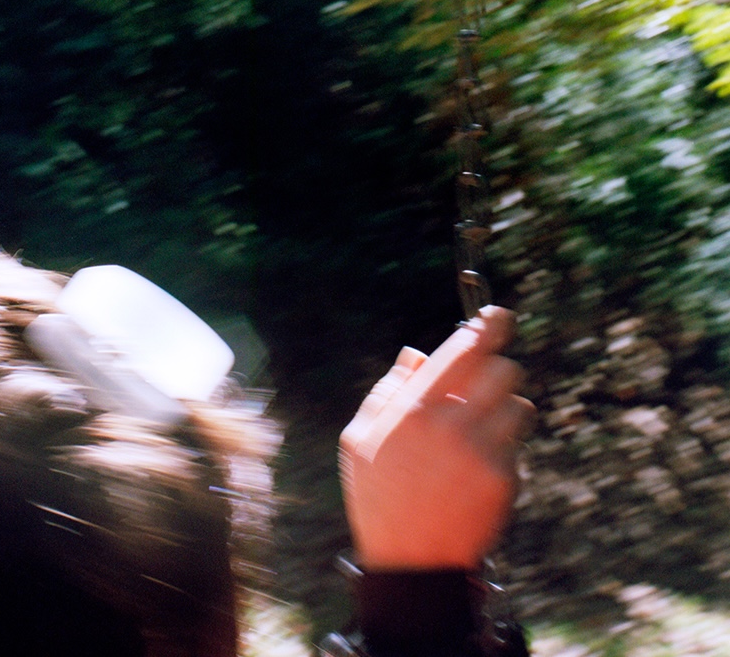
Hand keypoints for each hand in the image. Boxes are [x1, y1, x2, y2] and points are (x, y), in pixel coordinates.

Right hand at [339, 306, 534, 571]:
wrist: (411, 562)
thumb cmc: (379, 495)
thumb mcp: (360, 438)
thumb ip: (387, 390)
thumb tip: (415, 354)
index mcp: (415, 409)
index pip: (464, 350)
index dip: (486, 326)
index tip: (497, 315)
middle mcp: (454, 425)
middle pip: (502, 370)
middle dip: (496, 367)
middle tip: (484, 378)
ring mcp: (484, 453)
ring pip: (518, 405)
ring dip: (503, 406)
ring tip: (479, 426)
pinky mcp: (505, 479)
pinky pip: (517, 443)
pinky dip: (504, 444)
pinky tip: (477, 464)